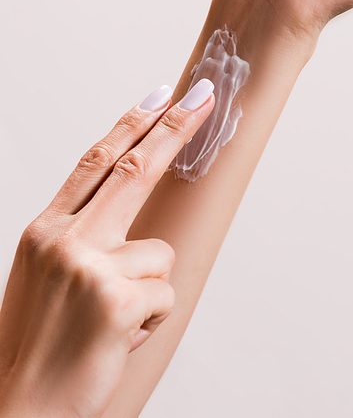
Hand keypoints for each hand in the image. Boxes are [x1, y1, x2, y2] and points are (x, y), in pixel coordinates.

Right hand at [0, 81, 213, 417]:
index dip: (132, 124)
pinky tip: (116, 339)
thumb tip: (129, 206)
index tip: (160, 96)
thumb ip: (82, 235)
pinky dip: (150, 319)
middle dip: (175, 128)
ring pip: (160, 252)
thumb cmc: (38, 343)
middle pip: (135, 168)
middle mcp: (64, 239)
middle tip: (204, 96)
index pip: (96, 161)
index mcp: (45, 229)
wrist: (17, 407)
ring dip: (148, 289)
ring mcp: (88, 266)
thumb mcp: (44, 275)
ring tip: (111, 321)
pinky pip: (165, 293)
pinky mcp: (115, 299)